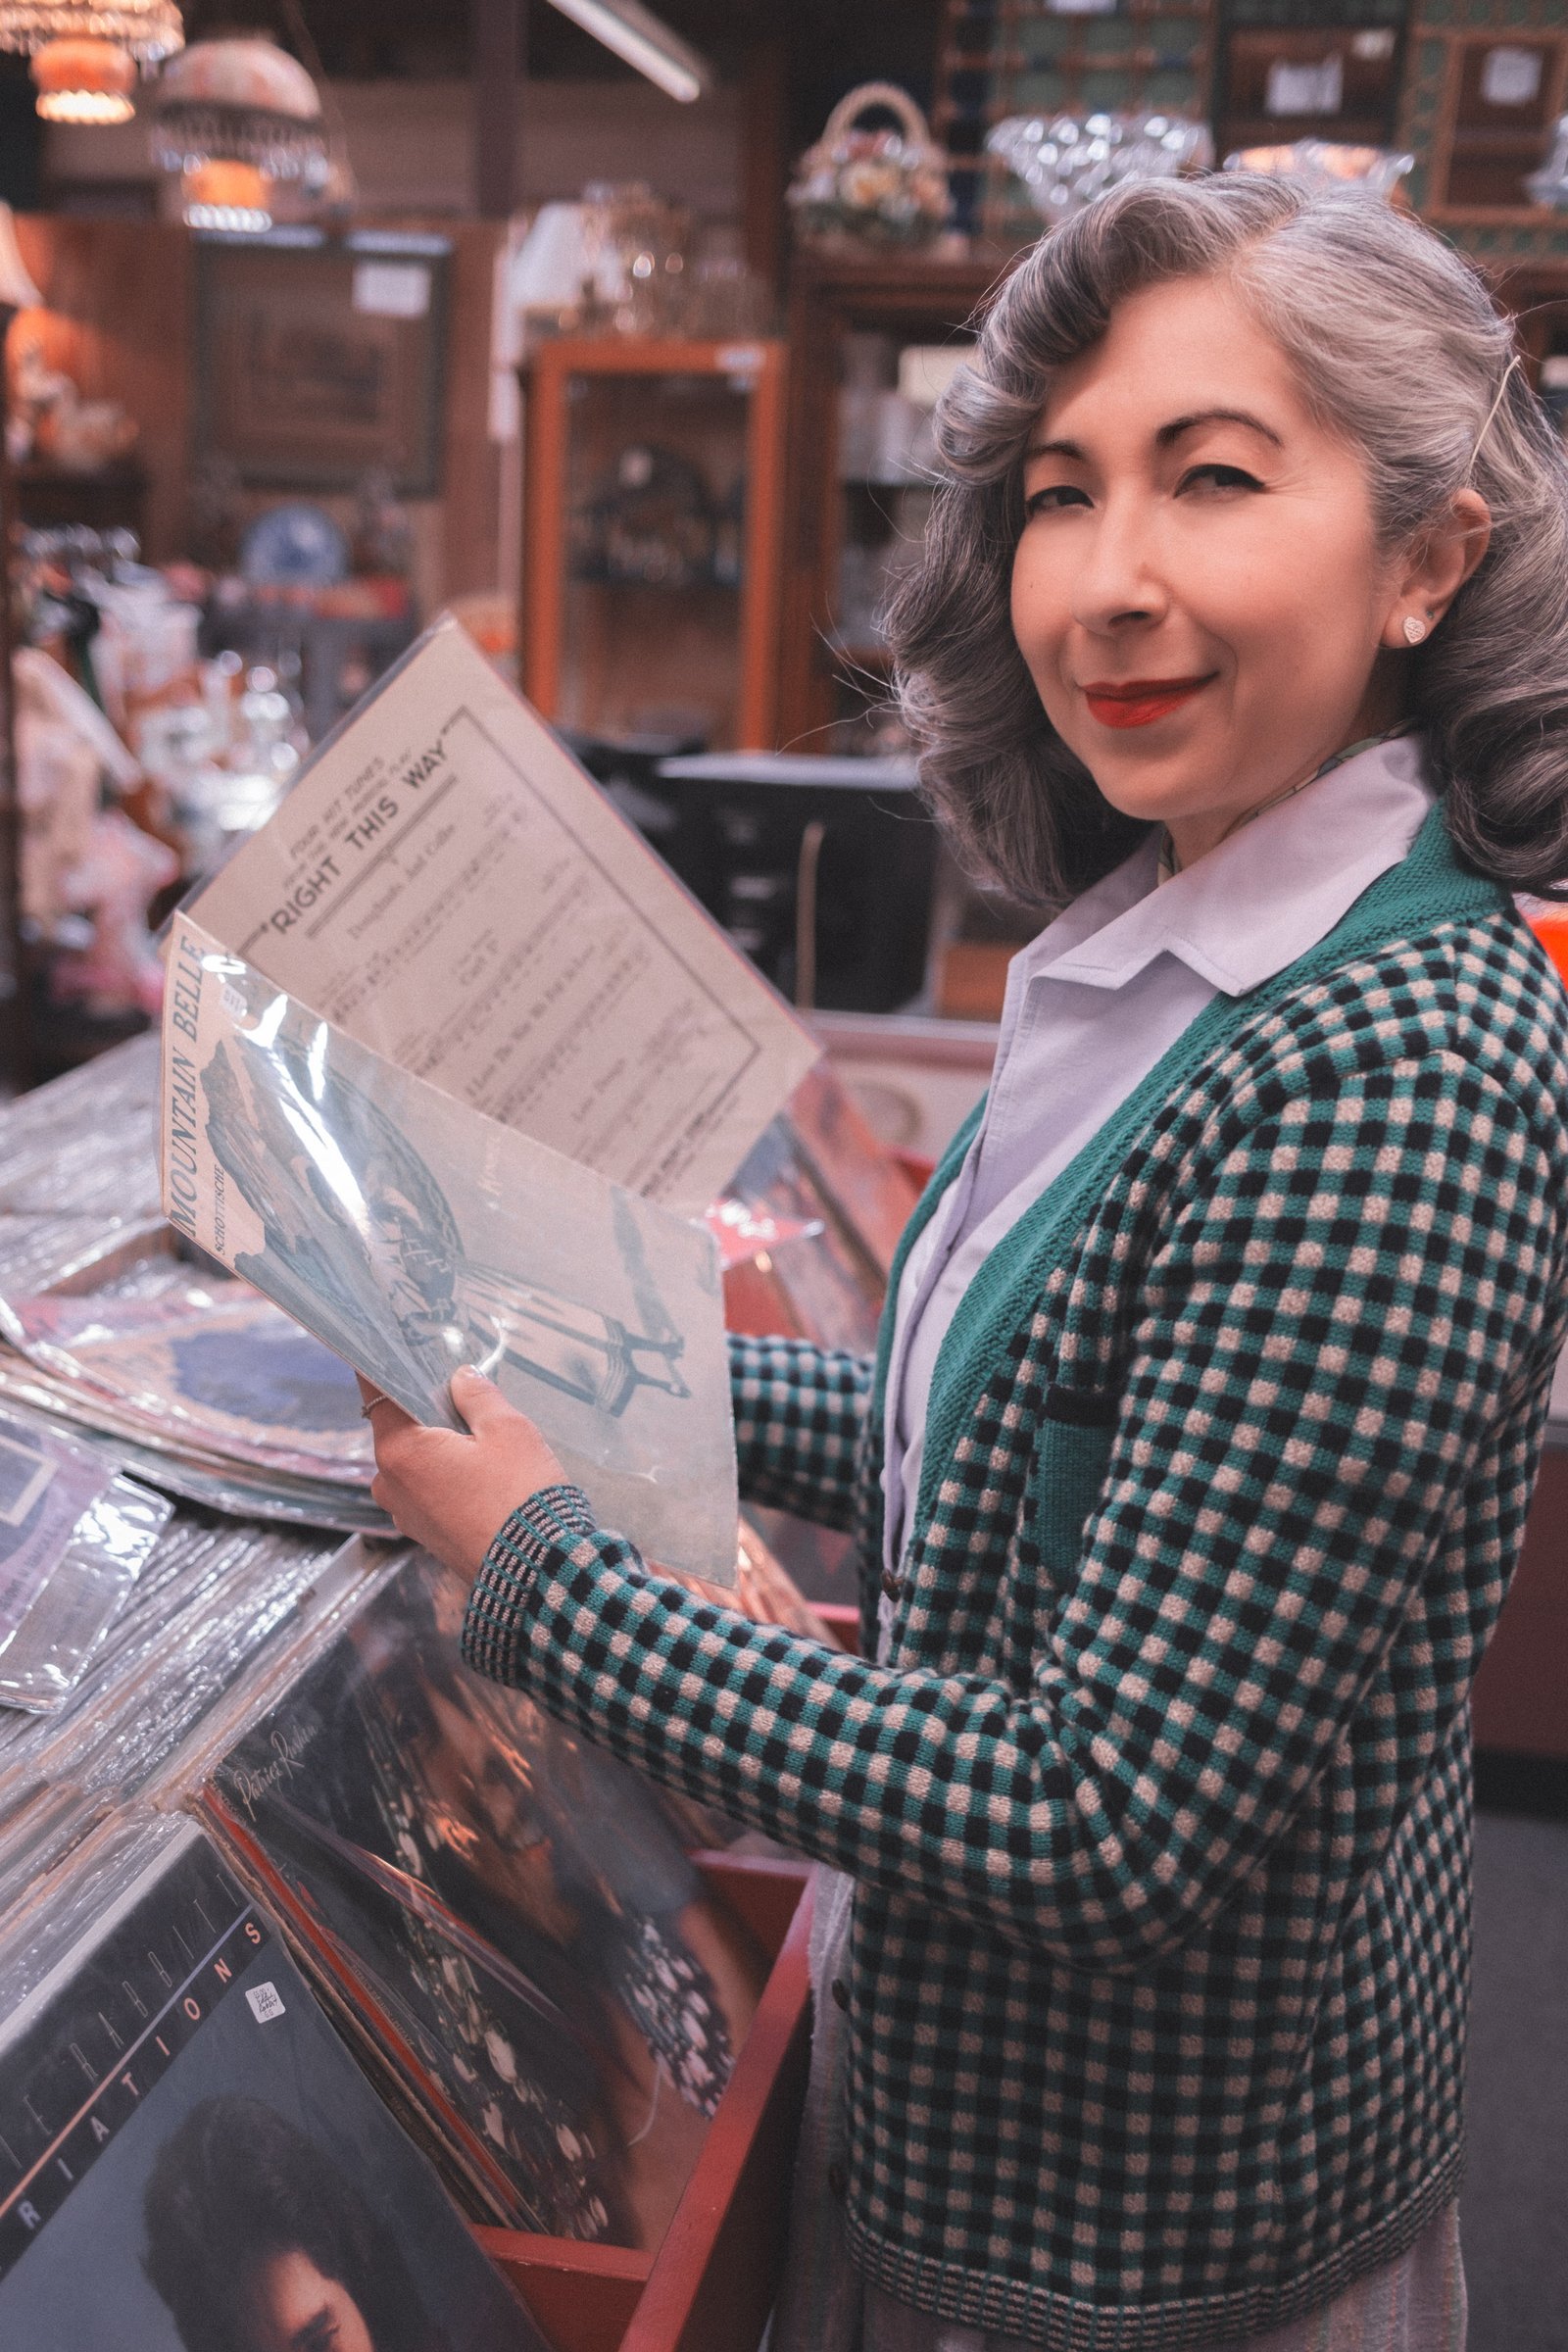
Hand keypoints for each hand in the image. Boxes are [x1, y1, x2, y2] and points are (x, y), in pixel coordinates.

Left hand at [356, 1368, 566, 1577]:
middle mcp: (390, 1483)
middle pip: (397, 1428)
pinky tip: (480, 1472)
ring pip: (413, 1461)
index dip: (385, 1367)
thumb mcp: (508, 1429)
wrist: (537, 1571)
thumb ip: (477, 1395)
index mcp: (399, 1451)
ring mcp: (405, 1514)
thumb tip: (461, 1378)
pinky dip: (444, 1476)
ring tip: (479, 1439)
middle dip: (424, 1411)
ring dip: (436, 1446)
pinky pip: (426, 1490)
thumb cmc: (520, 1495)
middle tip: (460, 1394)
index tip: (394, 1346)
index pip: (376, 1394)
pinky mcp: (425, 1535)